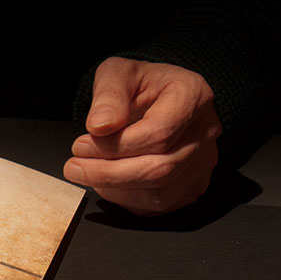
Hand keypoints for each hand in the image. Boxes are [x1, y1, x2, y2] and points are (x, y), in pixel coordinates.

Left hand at [63, 57, 221, 215]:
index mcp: (193, 95)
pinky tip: (106, 180)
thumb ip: (108, 95)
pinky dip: (125, 198)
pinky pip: (158, 205)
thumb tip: (99, 126)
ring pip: (159, 193)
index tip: (79, 145)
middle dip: (108, 173)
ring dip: (113, 188)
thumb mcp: (116, 73)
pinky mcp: (192, 186)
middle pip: (160, 169)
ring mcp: (203, 163)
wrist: (153, 98)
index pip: (158, 133)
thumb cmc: (136, 85)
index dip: (114, 145)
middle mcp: (206, 131)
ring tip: (86, 170)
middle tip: (74, 167)